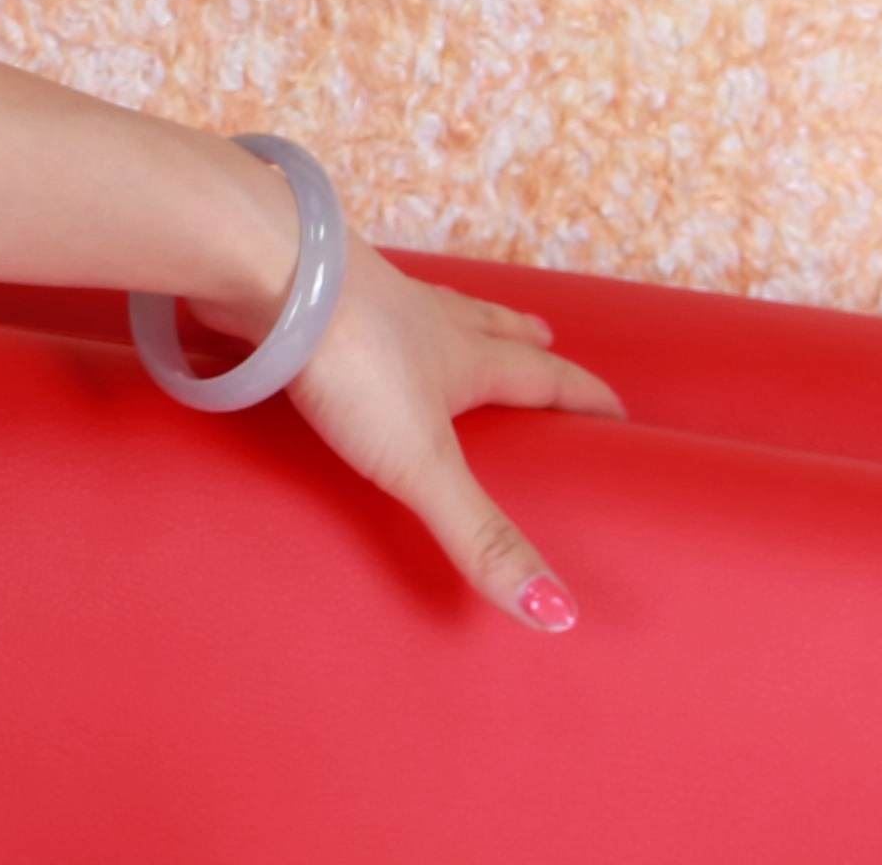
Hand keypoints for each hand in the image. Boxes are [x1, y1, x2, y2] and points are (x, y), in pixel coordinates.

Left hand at [246, 241, 624, 627]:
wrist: (265, 269)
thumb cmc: (351, 362)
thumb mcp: (421, 462)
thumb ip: (478, 533)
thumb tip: (556, 612)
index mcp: (466, 355)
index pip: (545, 376)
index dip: (583, 395)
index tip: (616, 407)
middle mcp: (426, 318)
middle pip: (490, 326)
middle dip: (521, 341)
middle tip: (543, 339)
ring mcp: (368, 297)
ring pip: (428, 307)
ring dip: (455, 318)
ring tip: (465, 324)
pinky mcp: (314, 292)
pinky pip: (358, 305)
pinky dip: (375, 315)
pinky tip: (356, 320)